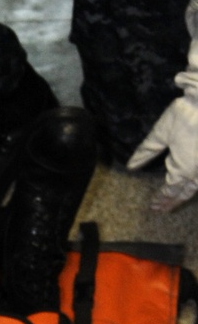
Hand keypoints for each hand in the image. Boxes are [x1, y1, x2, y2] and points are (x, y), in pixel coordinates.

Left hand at [128, 93, 197, 210]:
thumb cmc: (187, 115)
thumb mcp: (162, 132)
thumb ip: (146, 151)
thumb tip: (131, 166)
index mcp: (183, 170)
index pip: (169, 191)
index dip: (161, 199)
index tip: (153, 205)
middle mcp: (197, 172)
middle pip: (184, 193)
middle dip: (173, 201)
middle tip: (163, 208)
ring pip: (196, 186)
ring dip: (185, 194)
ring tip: (176, 200)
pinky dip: (195, 183)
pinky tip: (191, 181)